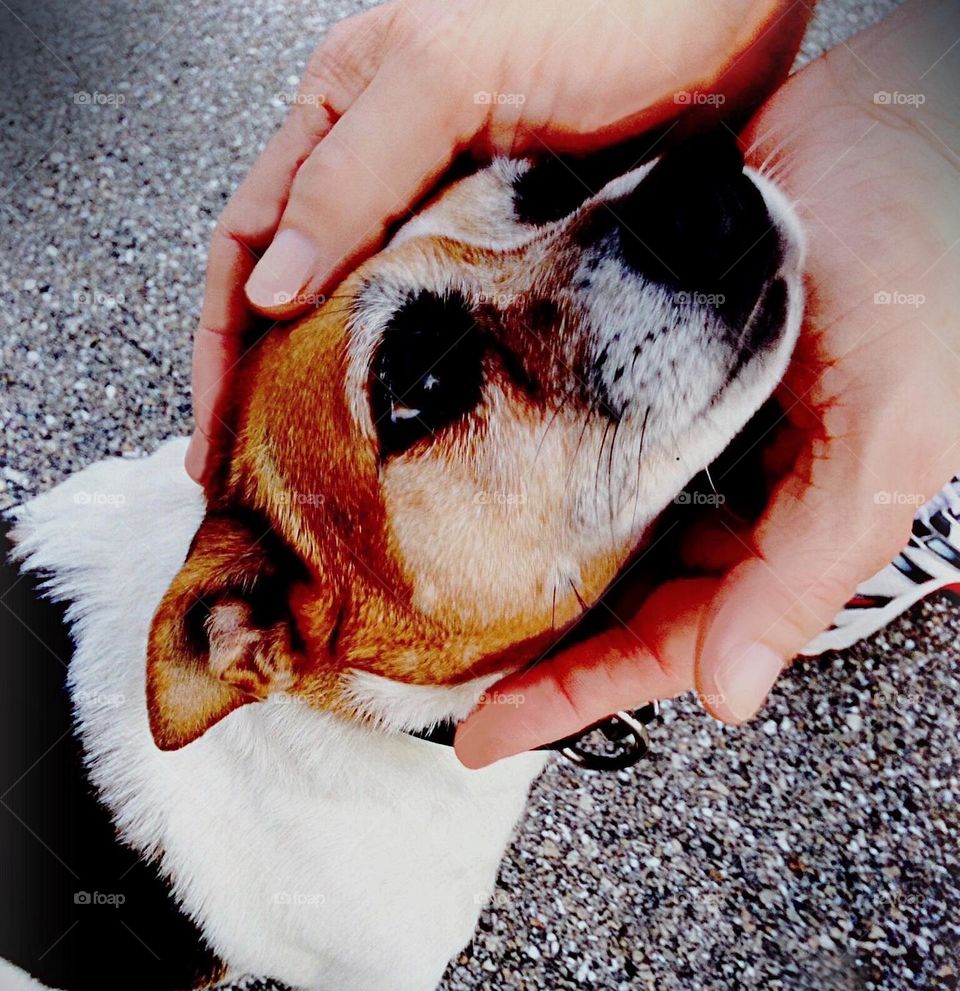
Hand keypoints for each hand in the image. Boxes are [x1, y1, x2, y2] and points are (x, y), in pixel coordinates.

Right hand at [187, 0, 807, 481]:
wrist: (724, 15)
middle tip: (267, 483)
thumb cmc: (602, 6)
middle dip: (272, 389)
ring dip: (349, 398)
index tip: (219, 436)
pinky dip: (431, 386)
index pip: (248, 244)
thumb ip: (350, 176)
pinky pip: (455, 332)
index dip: (221, 346)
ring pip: (376, 324)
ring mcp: (455, 219)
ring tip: (335, 480)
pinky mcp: (519, 254)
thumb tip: (272, 291)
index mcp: (342, 114)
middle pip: (303, 297)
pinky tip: (427, 434)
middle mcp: (388, 171)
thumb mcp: (447, 74)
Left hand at [455, 0, 959, 766]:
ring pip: (590, 516)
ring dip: (520, 551)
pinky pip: (580, 422)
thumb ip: (802, 571)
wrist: (911, 106)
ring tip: (431, 582)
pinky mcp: (651, 351)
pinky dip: (528, 450)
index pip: (664, 642)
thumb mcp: (884, 438)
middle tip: (434, 665)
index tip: (486, 740)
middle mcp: (732, 486)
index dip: (574, 697)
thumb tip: (730, 694)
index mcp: (786, 529)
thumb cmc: (933, 264)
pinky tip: (475, 462)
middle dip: (534, 640)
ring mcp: (688, 421)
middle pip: (615, 595)